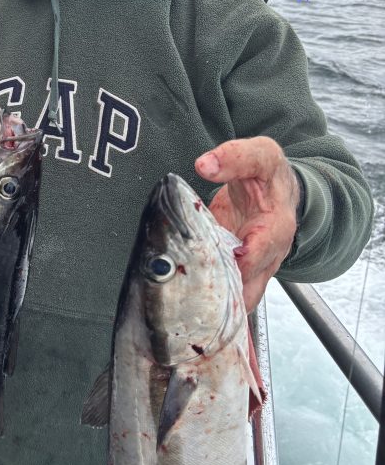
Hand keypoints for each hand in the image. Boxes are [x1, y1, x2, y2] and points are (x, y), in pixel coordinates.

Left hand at [195, 137, 299, 313]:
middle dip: (224, 298)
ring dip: (215, 305)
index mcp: (276, 228)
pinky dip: (209, 301)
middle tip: (190, 297)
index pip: (259, 254)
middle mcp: (269, 256)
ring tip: (184, 308)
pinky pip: (227, 294)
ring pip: (239, 299)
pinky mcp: (237, 271)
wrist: (279, 189)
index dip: (238, 263)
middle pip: (249, 289)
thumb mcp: (260, 156)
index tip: (213, 265)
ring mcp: (254, 269)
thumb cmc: (270, 174)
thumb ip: (235, 157)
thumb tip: (205, 164)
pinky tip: (185, 303)